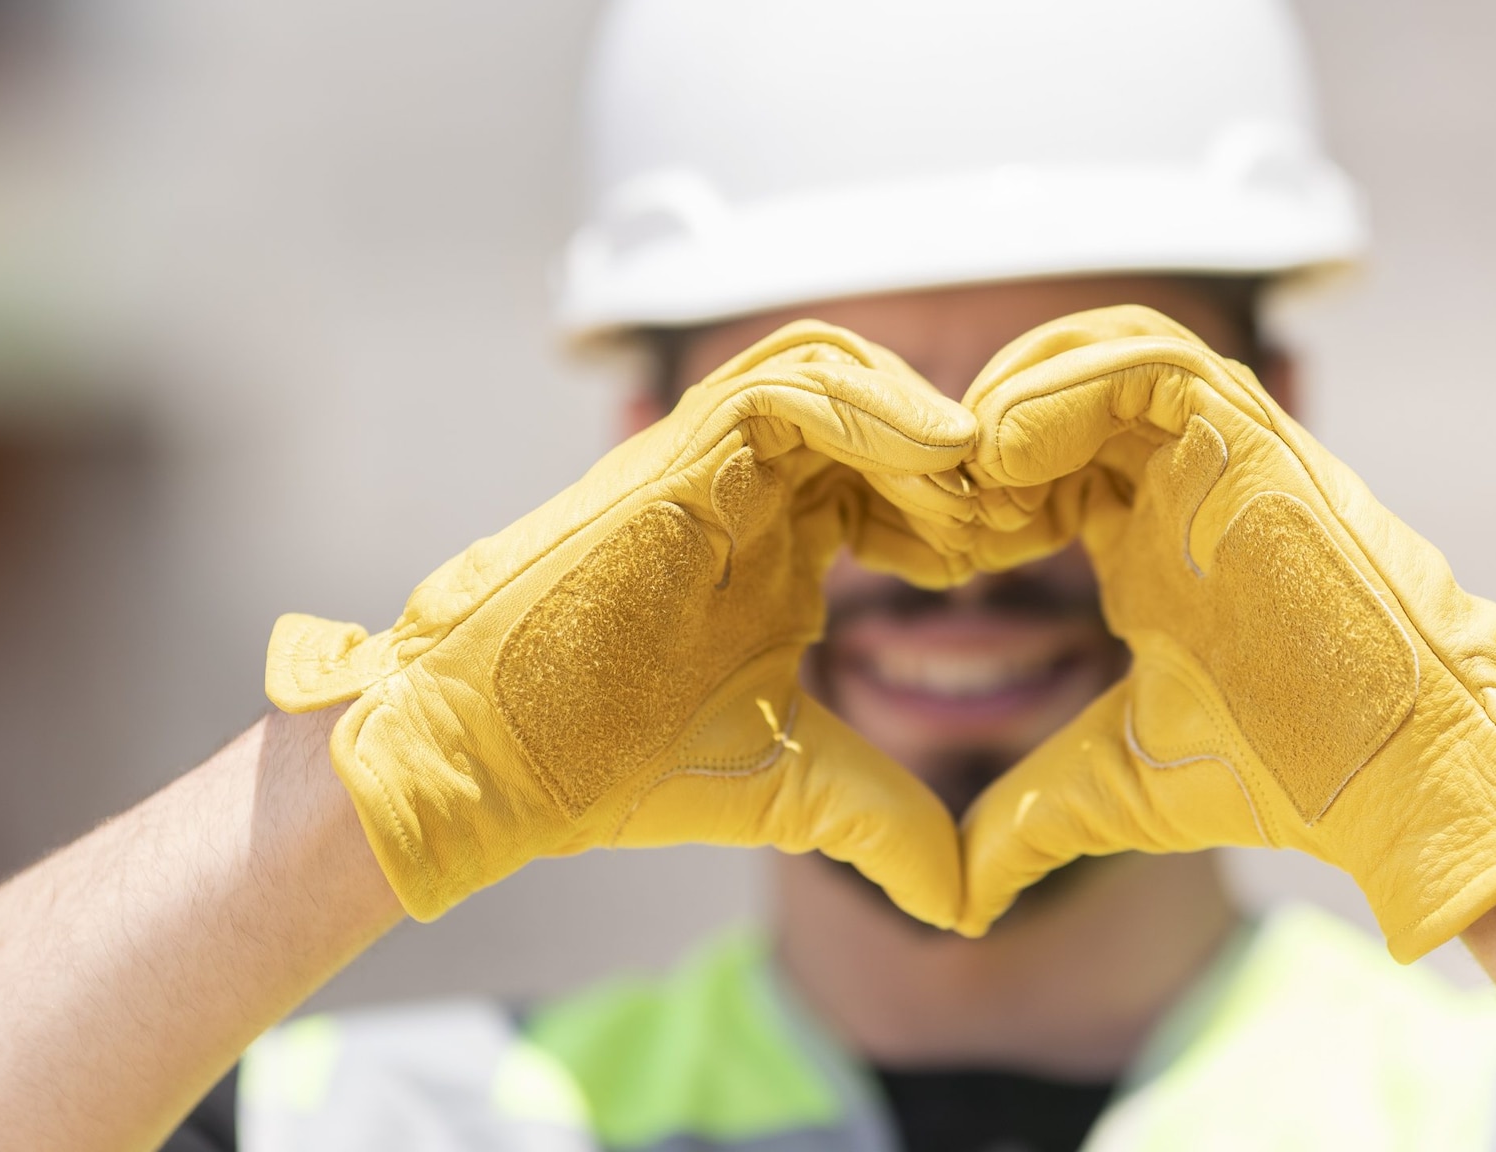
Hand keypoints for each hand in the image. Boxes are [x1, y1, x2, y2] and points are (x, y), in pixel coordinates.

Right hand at [265, 322, 976, 927]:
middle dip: (952, 454)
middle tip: (1005, 524)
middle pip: (876, 404)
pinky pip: (786, 387)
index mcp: (781, 543)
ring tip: (968, 501)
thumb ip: (884, 819)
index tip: (1008, 559)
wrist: (487, 761)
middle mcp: (749, 487)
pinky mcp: (675, 457)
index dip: (959, 505)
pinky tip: (933, 463)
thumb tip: (967, 902)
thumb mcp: (793, 785)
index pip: (895, 477)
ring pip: (833, 368)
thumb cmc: (613, 763)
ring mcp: (708, 463)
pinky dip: (871, 409)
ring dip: (916, 423)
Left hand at [954, 306, 1495, 958]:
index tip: (915, 558)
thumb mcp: (1121, 782)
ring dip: (1018, 395)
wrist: (1403, 779)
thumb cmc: (1286, 775)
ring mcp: (1226, 454)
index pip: (1041, 467)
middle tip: (925, 504)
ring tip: (964, 468)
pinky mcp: (1260, 442)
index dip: (971, 496)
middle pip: (1061, 392)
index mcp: (1151, 540)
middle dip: (981, 434)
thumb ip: (1033, 814)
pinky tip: (1005, 454)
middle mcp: (1186, 482)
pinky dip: (1067, 387)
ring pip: (1105, 353)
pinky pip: (1153, 366)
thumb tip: (956, 899)